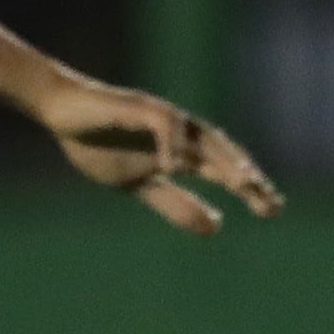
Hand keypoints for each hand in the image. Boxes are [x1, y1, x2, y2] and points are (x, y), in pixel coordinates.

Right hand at [32, 74, 284, 234]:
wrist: (61, 112)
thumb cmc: (99, 144)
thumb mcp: (140, 185)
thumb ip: (175, 203)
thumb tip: (217, 226)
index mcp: (181, 150)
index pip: (223, 169)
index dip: (248, 187)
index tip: (272, 209)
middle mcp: (180, 131)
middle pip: (222, 153)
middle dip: (247, 177)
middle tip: (271, 205)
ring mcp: (161, 116)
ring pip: (203, 137)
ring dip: (224, 159)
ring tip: (243, 183)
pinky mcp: (138, 106)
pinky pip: (163, 123)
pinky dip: (172, 143)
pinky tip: (175, 166)